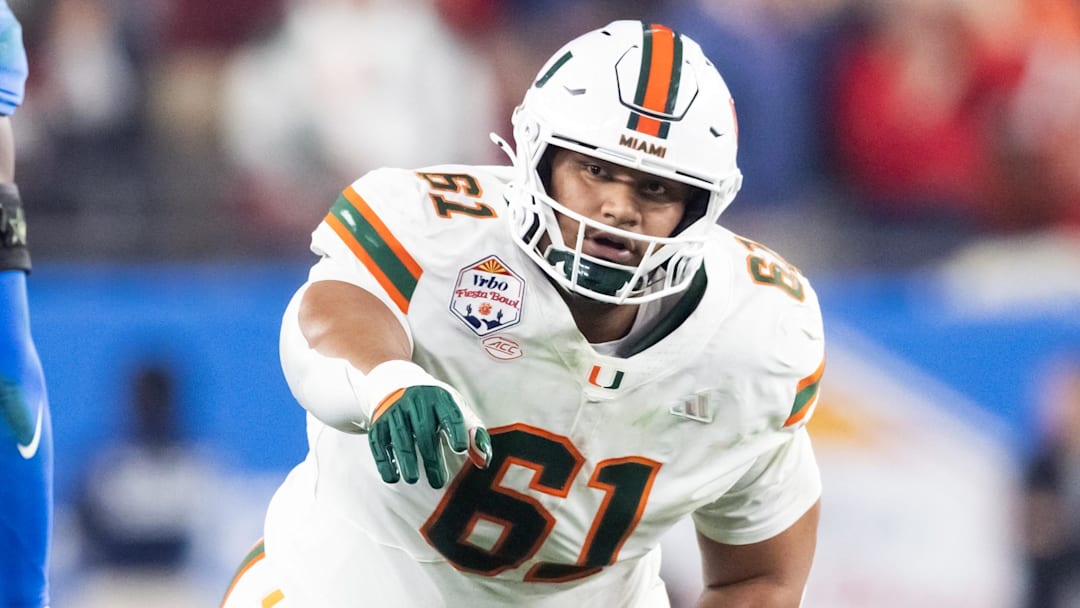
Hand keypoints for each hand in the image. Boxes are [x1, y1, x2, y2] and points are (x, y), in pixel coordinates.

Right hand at [364, 361, 490, 488]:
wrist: (396, 382)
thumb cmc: (434, 404)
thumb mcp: (456, 410)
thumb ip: (473, 434)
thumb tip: (484, 462)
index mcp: (440, 398)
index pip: (450, 414)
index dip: (456, 430)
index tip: (460, 448)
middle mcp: (416, 402)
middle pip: (424, 430)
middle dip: (430, 457)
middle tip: (438, 482)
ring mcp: (395, 410)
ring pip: (401, 436)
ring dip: (406, 459)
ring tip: (413, 479)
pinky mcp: (379, 422)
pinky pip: (379, 442)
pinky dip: (384, 460)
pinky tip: (392, 477)